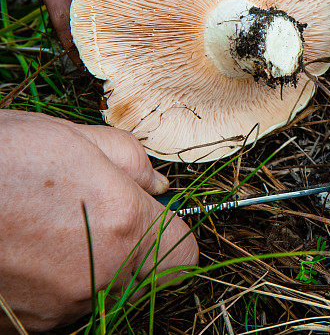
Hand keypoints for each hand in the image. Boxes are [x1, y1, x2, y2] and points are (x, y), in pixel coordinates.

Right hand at [0, 110, 198, 331]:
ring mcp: (56, 309)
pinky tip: (20, 251)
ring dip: (84, 265)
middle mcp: (97, 278)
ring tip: (43, 228)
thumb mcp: (75, 138)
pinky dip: (47, 283)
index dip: (170, 233)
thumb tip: (155, 186)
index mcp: (123, 228)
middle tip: (91, 213)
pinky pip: (55, 307)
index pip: (183, 255)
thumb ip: (131, 163)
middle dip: (128, 246)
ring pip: (97, 292)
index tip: (151, 216)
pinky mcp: (20, 327)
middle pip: (141, 276)